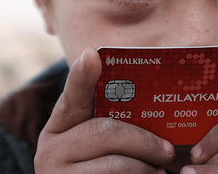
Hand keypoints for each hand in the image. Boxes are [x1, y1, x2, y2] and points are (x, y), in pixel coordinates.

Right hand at [34, 47, 174, 173]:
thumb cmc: (100, 168)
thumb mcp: (98, 144)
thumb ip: (114, 119)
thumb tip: (138, 82)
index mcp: (60, 127)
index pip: (73, 96)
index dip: (82, 76)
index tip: (92, 55)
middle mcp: (49, 150)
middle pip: (105, 133)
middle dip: (143, 141)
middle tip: (168, 150)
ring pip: (114, 166)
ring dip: (144, 168)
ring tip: (161, 171)